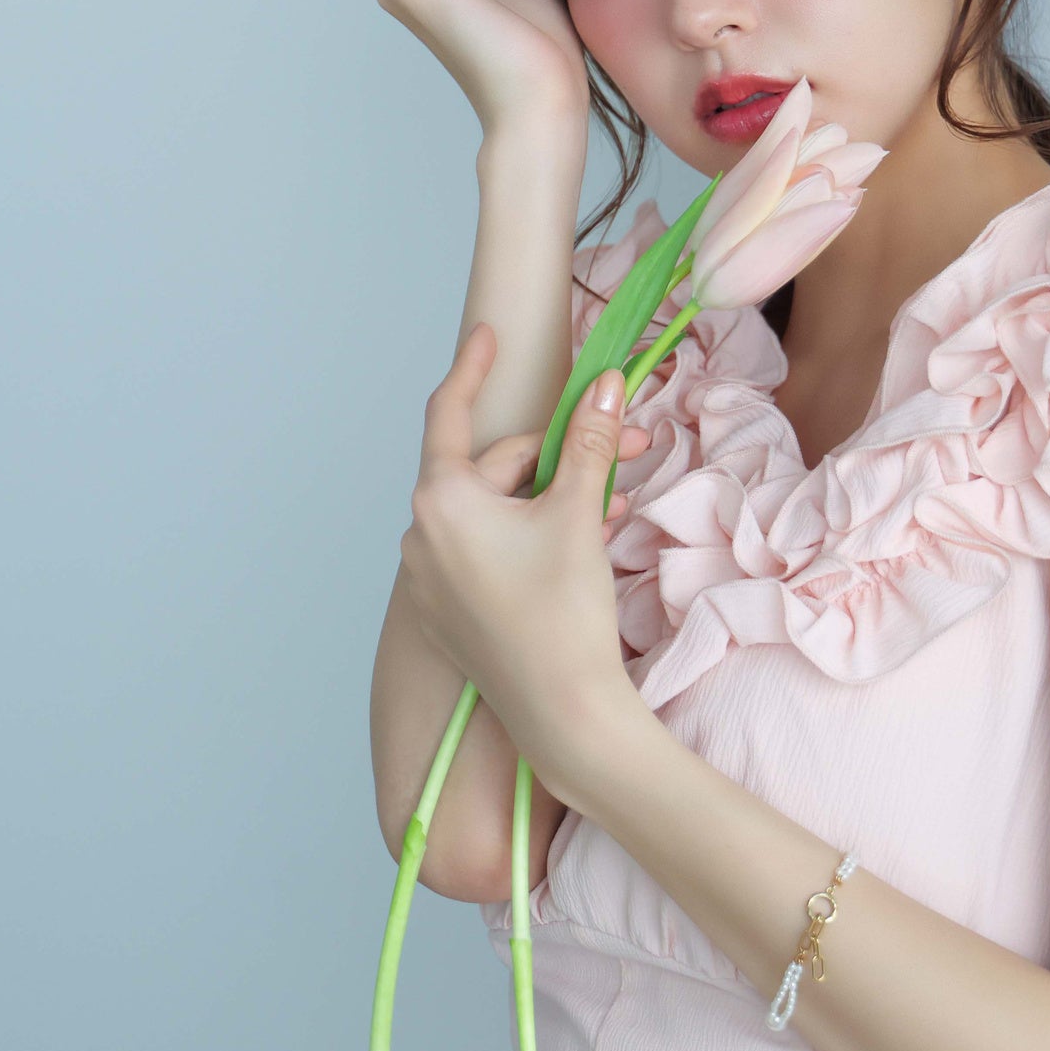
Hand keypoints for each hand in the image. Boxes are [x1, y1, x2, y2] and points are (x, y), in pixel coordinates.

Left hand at [399, 321, 655, 802]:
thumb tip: (605, 385)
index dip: (473, 367)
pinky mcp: (450, 611)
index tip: (489, 334)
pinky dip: (532, 535)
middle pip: (493, 468)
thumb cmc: (564, 613)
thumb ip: (589, 442)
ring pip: (497, 511)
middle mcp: (422, 536)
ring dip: (553, 497)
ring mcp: (432, 578)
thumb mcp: (580, 513)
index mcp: (440, 502)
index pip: (450, 412)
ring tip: (614, 503)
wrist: (562, 715)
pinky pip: (488, 551)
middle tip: (628, 446)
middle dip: (559, 454)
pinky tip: (584, 539)